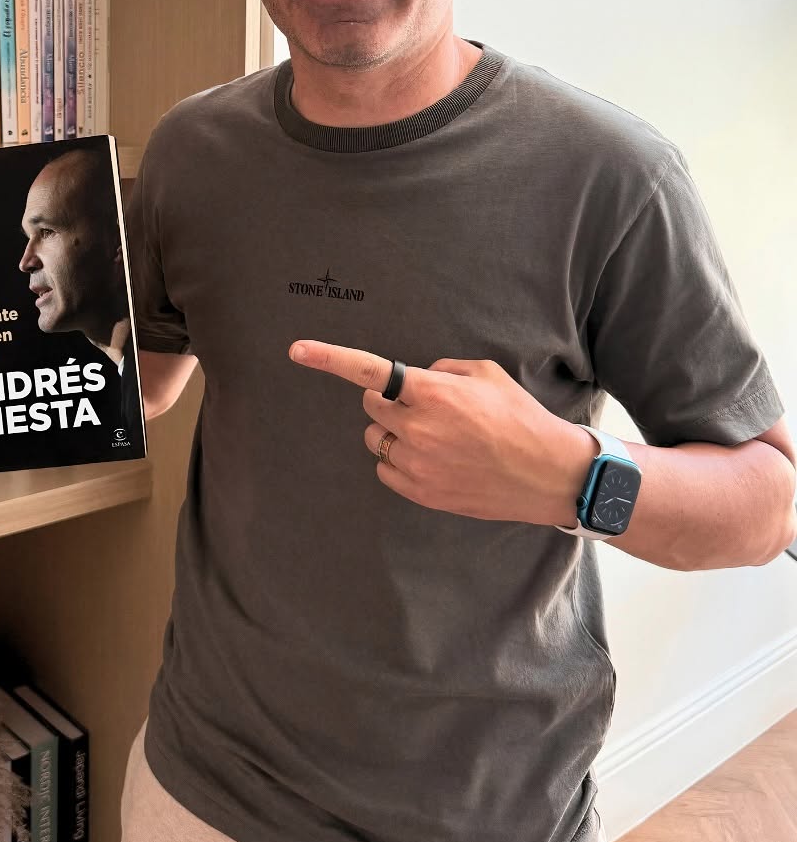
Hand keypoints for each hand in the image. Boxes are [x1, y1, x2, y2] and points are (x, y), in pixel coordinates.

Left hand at [288, 341, 593, 525]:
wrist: (545, 473)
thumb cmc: (518, 417)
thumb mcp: (485, 374)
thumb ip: (441, 370)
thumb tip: (417, 378)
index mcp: (431, 392)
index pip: (368, 371)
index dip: (328, 358)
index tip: (296, 349)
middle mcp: (416, 427)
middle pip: (371, 405)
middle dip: (389, 401)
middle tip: (423, 406)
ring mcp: (416, 463)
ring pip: (376, 438)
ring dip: (394, 432)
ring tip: (435, 436)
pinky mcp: (420, 492)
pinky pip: (385, 468)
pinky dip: (399, 460)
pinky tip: (433, 459)